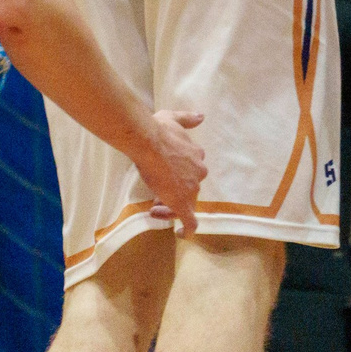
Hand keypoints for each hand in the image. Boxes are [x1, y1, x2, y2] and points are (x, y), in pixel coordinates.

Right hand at [139, 109, 207, 234]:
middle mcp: (198, 172)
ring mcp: (191, 188)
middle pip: (189, 188)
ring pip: (186, 204)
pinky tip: (180, 234)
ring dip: (170, 207)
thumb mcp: (174, 118)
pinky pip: (190, 222)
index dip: (177, 177)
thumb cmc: (158, 130)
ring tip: (154, 207)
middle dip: (173, 192)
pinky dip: (187, 230)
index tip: (162, 178)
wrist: (149, 142)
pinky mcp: (182, 203)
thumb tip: (201, 117)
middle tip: (156, 195)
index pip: (190, 170)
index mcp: (197, 155)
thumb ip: (188, 119)